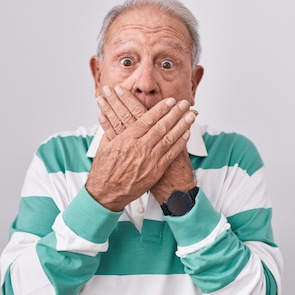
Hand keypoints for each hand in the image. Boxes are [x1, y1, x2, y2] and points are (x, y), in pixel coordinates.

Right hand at [86, 88, 195, 210]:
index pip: (148, 119)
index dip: (161, 109)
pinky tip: (187, 134)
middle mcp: (140, 147)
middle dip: (175, 113)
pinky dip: (180, 143)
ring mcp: (149, 159)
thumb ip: (112, 131)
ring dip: (182, 125)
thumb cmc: (103, 171)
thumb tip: (109, 116)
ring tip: (191, 115)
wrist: (106, 193)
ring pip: (169, 138)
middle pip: (162, 126)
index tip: (170, 101)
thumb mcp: (104, 146)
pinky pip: (171, 154)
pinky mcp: (155, 171)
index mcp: (127, 138)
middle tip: (185, 103)